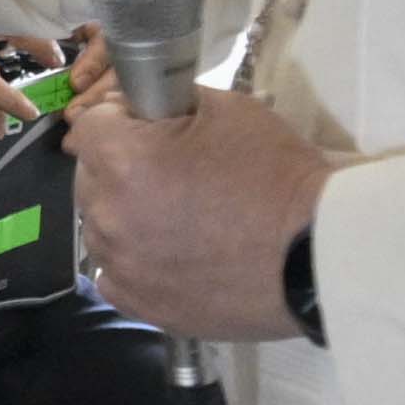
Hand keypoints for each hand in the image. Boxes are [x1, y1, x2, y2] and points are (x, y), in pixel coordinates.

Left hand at [69, 85, 331, 341]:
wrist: (315, 253)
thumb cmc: (275, 175)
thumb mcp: (230, 110)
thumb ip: (173, 100)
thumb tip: (146, 105)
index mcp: (121, 161)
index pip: (89, 125)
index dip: (119, 118)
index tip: (149, 124)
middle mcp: (106, 215)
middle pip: (90, 176)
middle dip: (120, 165)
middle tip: (173, 170)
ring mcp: (119, 264)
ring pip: (101, 226)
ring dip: (126, 214)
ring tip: (181, 215)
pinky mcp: (138, 304)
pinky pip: (115, 273)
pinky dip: (134, 260)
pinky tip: (172, 252)